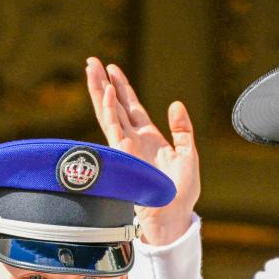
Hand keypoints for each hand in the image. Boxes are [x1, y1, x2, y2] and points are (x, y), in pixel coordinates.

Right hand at [85, 57, 199, 245]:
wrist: (173, 216)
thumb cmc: (181, 192)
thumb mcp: (188, 155)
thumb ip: (182, 129)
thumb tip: (176, 104)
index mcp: (148, 137)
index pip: (131, 106)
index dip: (122, 87)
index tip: (112, 69)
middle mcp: (133, 140)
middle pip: (114, 105)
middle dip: (102, 83)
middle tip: (91, 62)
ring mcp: (126, 147)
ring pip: (108, 113)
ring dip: (99, 91)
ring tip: (91, 70)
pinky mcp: (123, 155)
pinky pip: (113, 128)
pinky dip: (109, 110)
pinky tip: (105, 94)